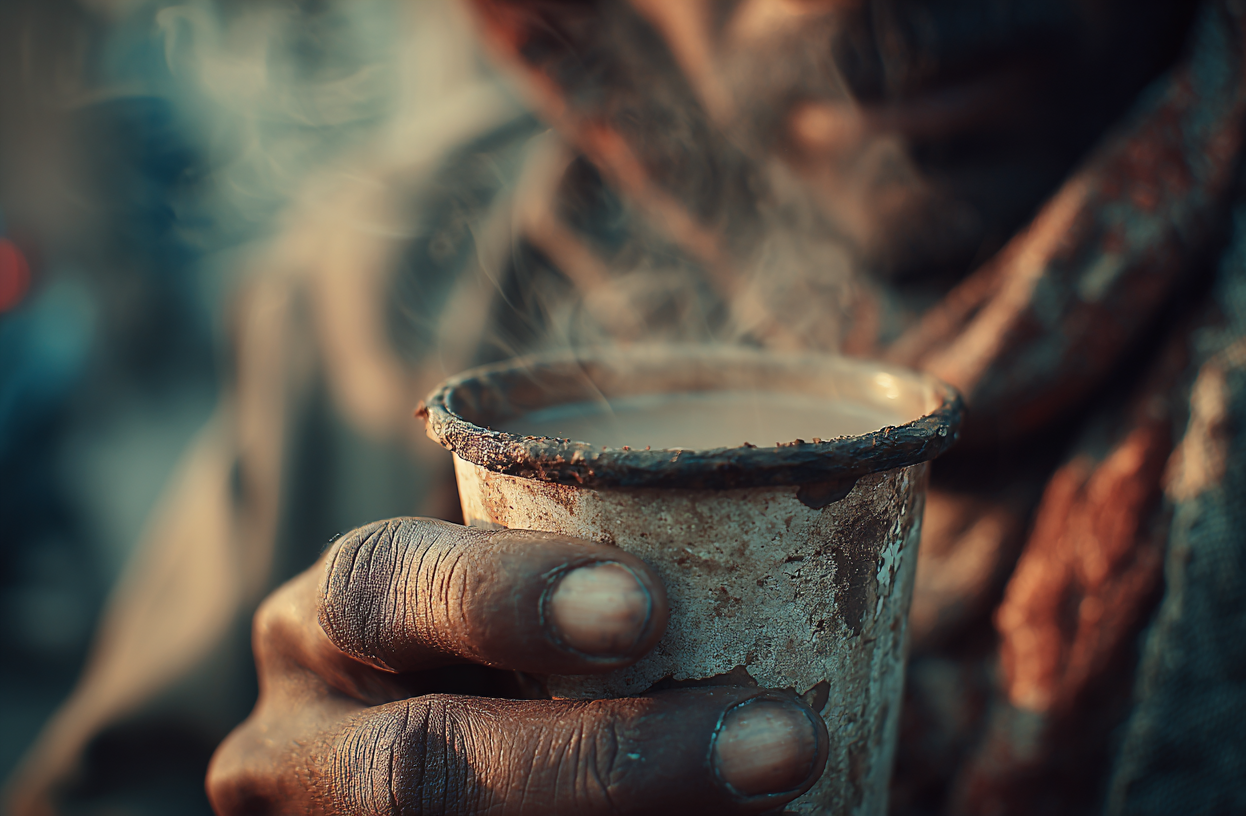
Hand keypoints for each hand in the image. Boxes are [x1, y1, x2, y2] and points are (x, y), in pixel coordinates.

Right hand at [206, 518, 826, 814]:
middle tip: (784, 742)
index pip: (386, 586)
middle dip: (609, 759)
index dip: (506, 597)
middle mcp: (303, 740)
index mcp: (335, 620)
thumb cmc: (521, 650)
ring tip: (787, 801)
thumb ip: (626, 556)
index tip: (651, 607)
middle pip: (423, 767)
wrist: (446, 771)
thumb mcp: (528, 598)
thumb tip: (874, 473)